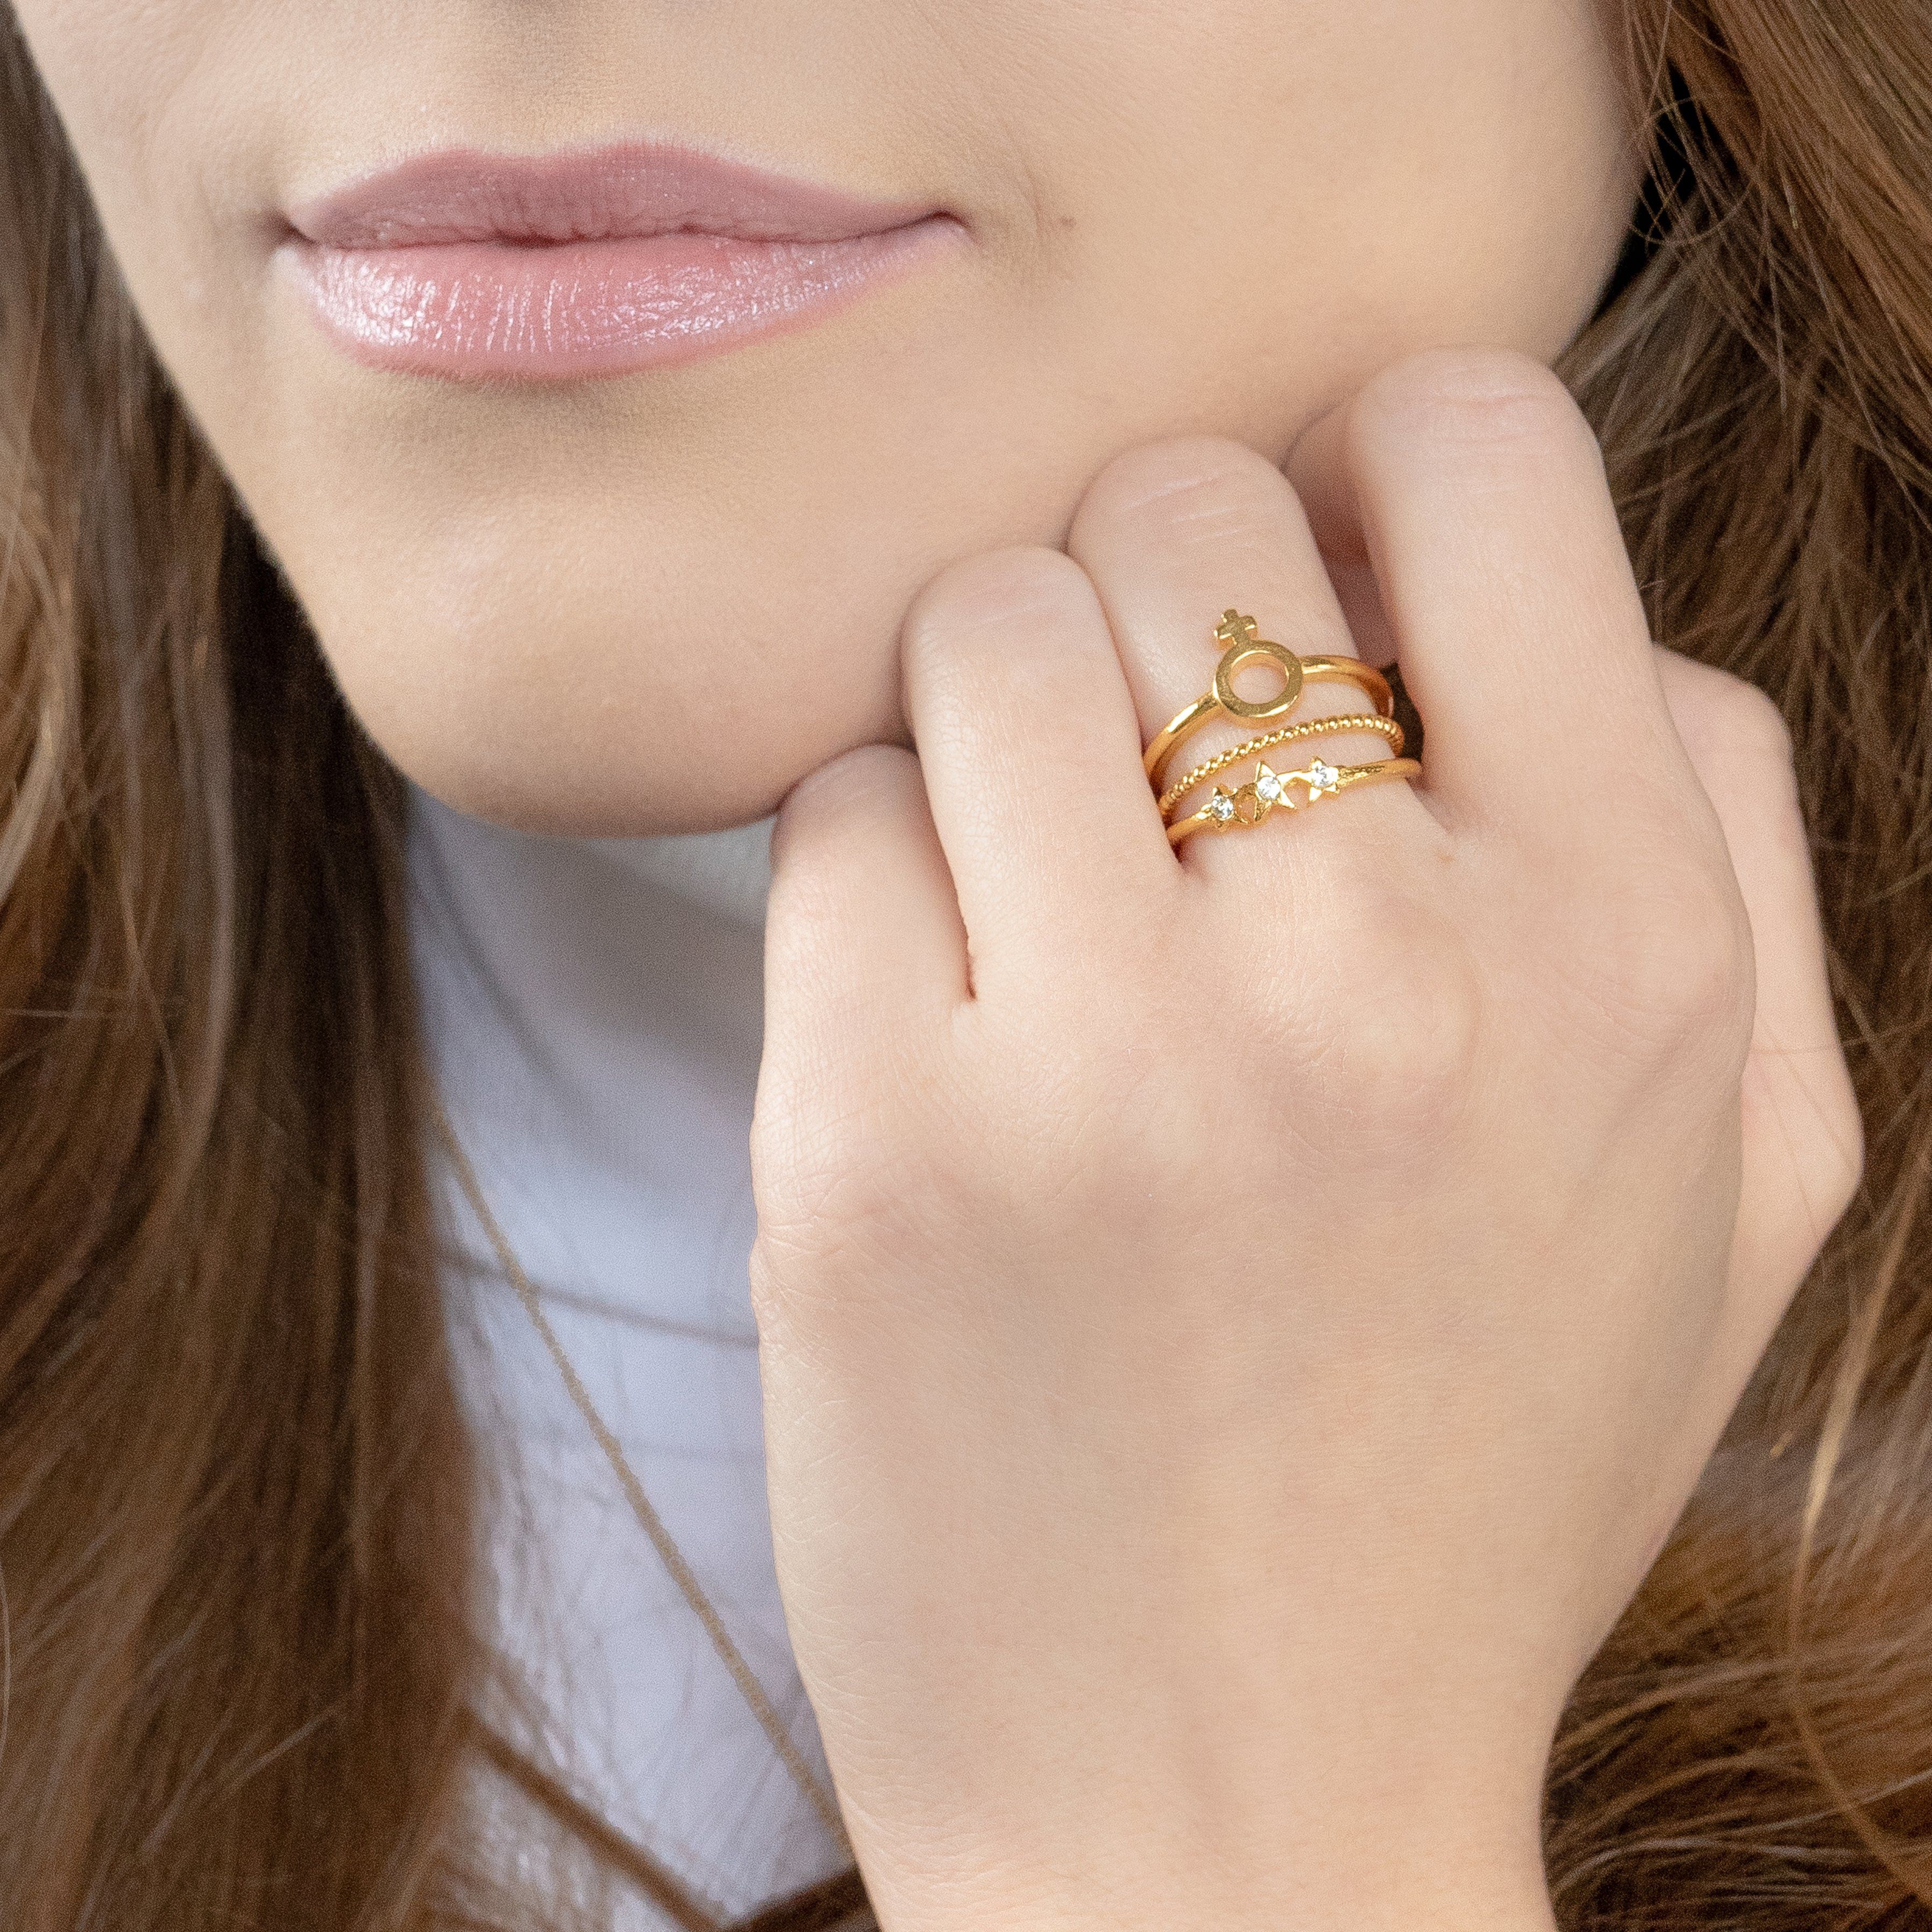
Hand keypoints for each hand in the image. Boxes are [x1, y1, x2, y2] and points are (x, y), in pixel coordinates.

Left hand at [748, 349, 1860, 1931]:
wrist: (1229, 1816)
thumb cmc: (1473, 1478)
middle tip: (1162, 779)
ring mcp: (1105, 1060)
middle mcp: (1374, 970)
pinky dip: (877, 875)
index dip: (1369, 469)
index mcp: (1619, 942)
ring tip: (1047, 899)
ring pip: (979, 630)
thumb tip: (1556, 599)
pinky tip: (945, 1023)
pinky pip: (832, 814)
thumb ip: (1716, 834)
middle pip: (1175, 507)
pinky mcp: (868, 1147)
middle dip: (1155, 604)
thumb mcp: (1736, 1176)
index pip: (1469, 443)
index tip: (1320, 582)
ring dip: (997, 726)